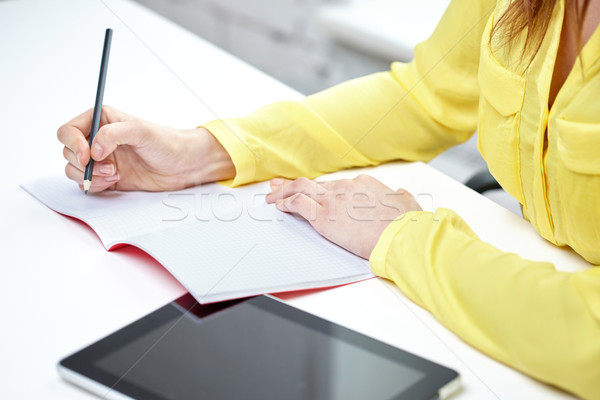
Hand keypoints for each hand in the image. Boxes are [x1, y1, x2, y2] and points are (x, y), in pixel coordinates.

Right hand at [57, 106, 234, 192]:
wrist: (184, 165)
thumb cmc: (168, 143)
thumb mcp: (141, 131)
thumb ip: (113, 134)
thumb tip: (93, 148)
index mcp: (102, 120)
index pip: (69, 130)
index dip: (72, 144)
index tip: (86, 156)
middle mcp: (98, 139)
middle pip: (68, 152)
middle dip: (84, 163)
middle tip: (108, 167)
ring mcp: (102, 159)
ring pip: (74, 169)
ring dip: (89, 175)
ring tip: (114, 174)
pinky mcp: (107, 177)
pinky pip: (86, 183)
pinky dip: (94, 185)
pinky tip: (114, 181)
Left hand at [265, 175, 421, 258]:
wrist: (401, 235)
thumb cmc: (406, 224)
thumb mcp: (408, 203)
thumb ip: (400, 197)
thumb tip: (400, 194)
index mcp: (363, 185)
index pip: (335, 185)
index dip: (321, 188)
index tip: (314, 191)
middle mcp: (346, 188)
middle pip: (314, 183)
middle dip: (294, 184)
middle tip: (279, 185)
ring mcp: (333, 200)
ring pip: (300, 189)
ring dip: (283, 192)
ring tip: (272, 196)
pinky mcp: (323, 216)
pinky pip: (297, 204)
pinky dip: (285, 203)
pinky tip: (278, 206)